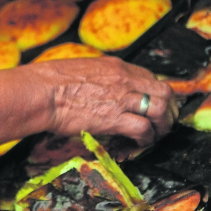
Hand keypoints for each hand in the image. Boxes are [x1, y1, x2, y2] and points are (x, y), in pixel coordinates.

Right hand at [34, 56, 176, 147]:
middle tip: (162, 123)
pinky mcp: (115, 119)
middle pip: (165, 92)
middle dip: (169, 109)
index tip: (152, 107)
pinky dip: (146, 139)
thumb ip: (100, 76)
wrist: (42, 92)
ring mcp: (122, 99)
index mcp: (116, 66)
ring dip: (161, 127)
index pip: (151, 78)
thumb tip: (102, 86)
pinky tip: (138, 143)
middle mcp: (125, 80)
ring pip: (161, 110)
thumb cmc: (51, 81)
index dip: (156, 94)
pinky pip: (144, 129)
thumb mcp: (82, 68)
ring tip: (154, 136)